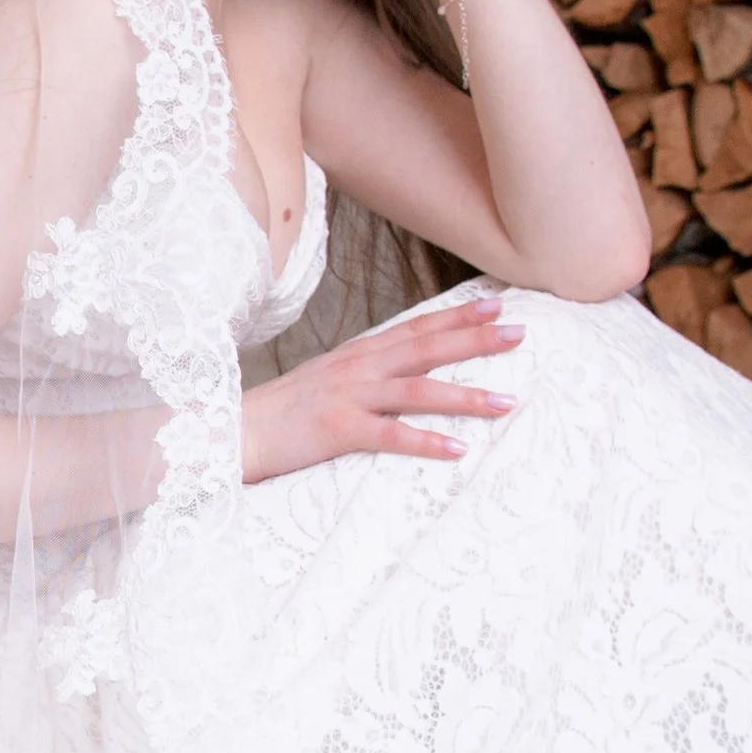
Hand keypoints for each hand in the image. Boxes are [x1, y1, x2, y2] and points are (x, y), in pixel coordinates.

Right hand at [242, 297, 521, 481]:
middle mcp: (358, 367)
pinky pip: (390, 436)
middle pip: (426, 347)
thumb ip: (364, 372)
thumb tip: (401, 372)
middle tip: (519, 333)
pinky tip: (458, 449)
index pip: (416, 327)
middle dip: (475, 339)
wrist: (232, 430)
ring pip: (418, 390)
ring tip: (507, 402)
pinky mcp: (337, 429)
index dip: (458, 315)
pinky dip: (426, 441)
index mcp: (358, 354)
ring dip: (466, 395)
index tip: (498, 304)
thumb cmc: (280, 412)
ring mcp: (348, 396)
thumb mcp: (326, 380)